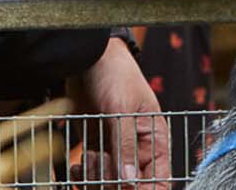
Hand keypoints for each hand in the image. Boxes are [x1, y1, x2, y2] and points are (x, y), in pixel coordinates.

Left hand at [66, 38, 169, 186]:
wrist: (88, 59)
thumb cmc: (115, 75)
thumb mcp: (122, 109)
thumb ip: (125, 145)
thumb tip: (128, 180)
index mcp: (155, 140)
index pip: (159, 179)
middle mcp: (137, 149)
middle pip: (130, 186)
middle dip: (113, 184)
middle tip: (100, 164)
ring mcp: (116, 150)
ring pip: (109, 183)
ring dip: (95, 179)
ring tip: (87, 160)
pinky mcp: (97, 148)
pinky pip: (92, 174)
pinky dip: (82, 175)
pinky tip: (77, 166)